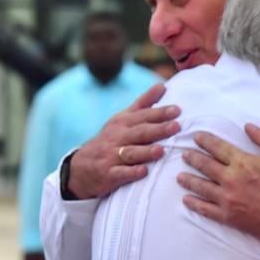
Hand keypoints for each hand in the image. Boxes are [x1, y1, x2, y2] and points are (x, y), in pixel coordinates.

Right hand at [68, 84, 180, 198]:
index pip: (143, 116)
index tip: (177, 110)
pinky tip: (144, 172)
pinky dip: (132, 172)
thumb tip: (162, 85)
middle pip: (140, 132)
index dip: (160, 113)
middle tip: (176, 126)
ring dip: (146, 151)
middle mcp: (117, 137)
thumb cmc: (111, 139)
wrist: (81, 167)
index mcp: (123, 122)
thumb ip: (143, 103)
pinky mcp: (108, 174)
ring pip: (130, 153)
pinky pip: (120, 173)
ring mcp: (111, 156)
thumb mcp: (123, 119)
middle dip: (158, 129)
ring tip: (161, 150)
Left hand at [177, 124, 259, 255]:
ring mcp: (227, 199)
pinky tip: (187, 200)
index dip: (205, 141)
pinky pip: (205, 209)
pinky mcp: (228, 216)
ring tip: (179, 176)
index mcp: (243, 162)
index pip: (218, 148)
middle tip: (184, 155)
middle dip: (192, 158)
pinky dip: (194, 204)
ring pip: (201, 187)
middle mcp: (231, 179)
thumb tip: (248, 126)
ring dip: (188, 180)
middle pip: (205, 165)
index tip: (196, 137)